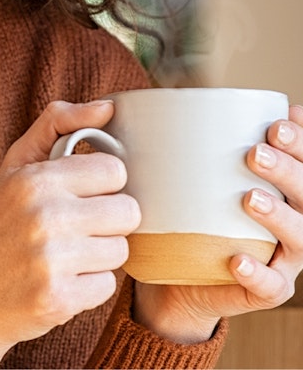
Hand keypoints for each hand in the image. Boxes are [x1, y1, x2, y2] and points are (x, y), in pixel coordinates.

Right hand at [0, 99, 141, 367]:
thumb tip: (108, 106)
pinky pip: (108, 286)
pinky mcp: (60, 299)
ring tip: (66, 254)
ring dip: (99, 255)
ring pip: (121, 250)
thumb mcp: (15, 164)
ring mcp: (52, 260)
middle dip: (108, 221)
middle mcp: (45, 215)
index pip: (114, 170)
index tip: (82, 193)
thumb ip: (58, 124)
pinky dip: (89, 287)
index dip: (103, 184)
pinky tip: (61, 280)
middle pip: (128, 212)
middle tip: (78, 227)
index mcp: (36, 178)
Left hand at [134, 104, 302, 343]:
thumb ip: (154, 139)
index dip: (299, 139)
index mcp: (273, 184)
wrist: (171, 276)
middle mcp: (286, 219)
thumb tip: (112, 105)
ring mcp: (277, 257)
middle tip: (254, 153)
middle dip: (288, 169)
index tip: (278, 120)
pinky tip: (236, 260)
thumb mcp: (171, 172)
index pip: (300, 159)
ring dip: (280, 216)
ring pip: (299, 238)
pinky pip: (270, 287)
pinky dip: (258, 274)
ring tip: (249, 198)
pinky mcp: (260, 291)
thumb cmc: (176, 212)